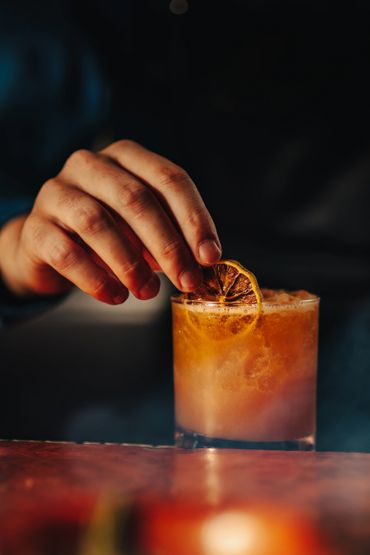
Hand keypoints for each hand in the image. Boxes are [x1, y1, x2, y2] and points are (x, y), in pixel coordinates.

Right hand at [0, 140, 220, 303]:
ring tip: (149, 292)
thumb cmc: (107, 233)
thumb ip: (171, 235)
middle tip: (186, 280)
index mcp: (125, 156)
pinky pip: (67, 253)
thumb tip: (203, 262)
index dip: (195, 219)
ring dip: (131, 264)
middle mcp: (89, 165)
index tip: (210, 257)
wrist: (49, 244)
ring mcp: (57, 193)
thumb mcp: (142, 227)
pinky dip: (96, 279)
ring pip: (98, 223)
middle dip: (168, 245)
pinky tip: (115, 296)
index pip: (169, 179)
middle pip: (136, 199)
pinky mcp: (36, 227)